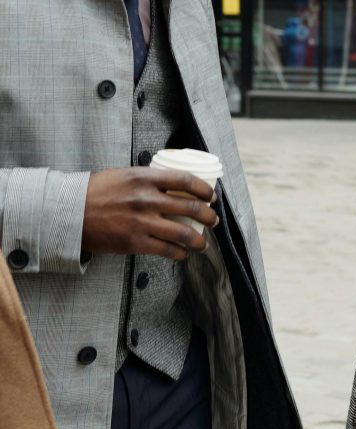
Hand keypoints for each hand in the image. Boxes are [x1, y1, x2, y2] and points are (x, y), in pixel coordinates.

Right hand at [82, 168, 217, 260]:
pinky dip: (179, 253)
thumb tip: (174, 185)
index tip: (211, 196)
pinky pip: (166, 250)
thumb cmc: (96, 191)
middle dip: (208, 216)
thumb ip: (150, 180)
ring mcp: (142, 222)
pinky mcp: (134, 242)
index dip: (204, 189)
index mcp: (145, 178)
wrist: (68, 212)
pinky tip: (183, 253)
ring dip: (199, 240)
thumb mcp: (126, 175)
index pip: (186, 180)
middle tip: (213, 220)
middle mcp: (147, 199)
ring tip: (203, 242)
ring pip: (183, 233)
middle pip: (190, 208)